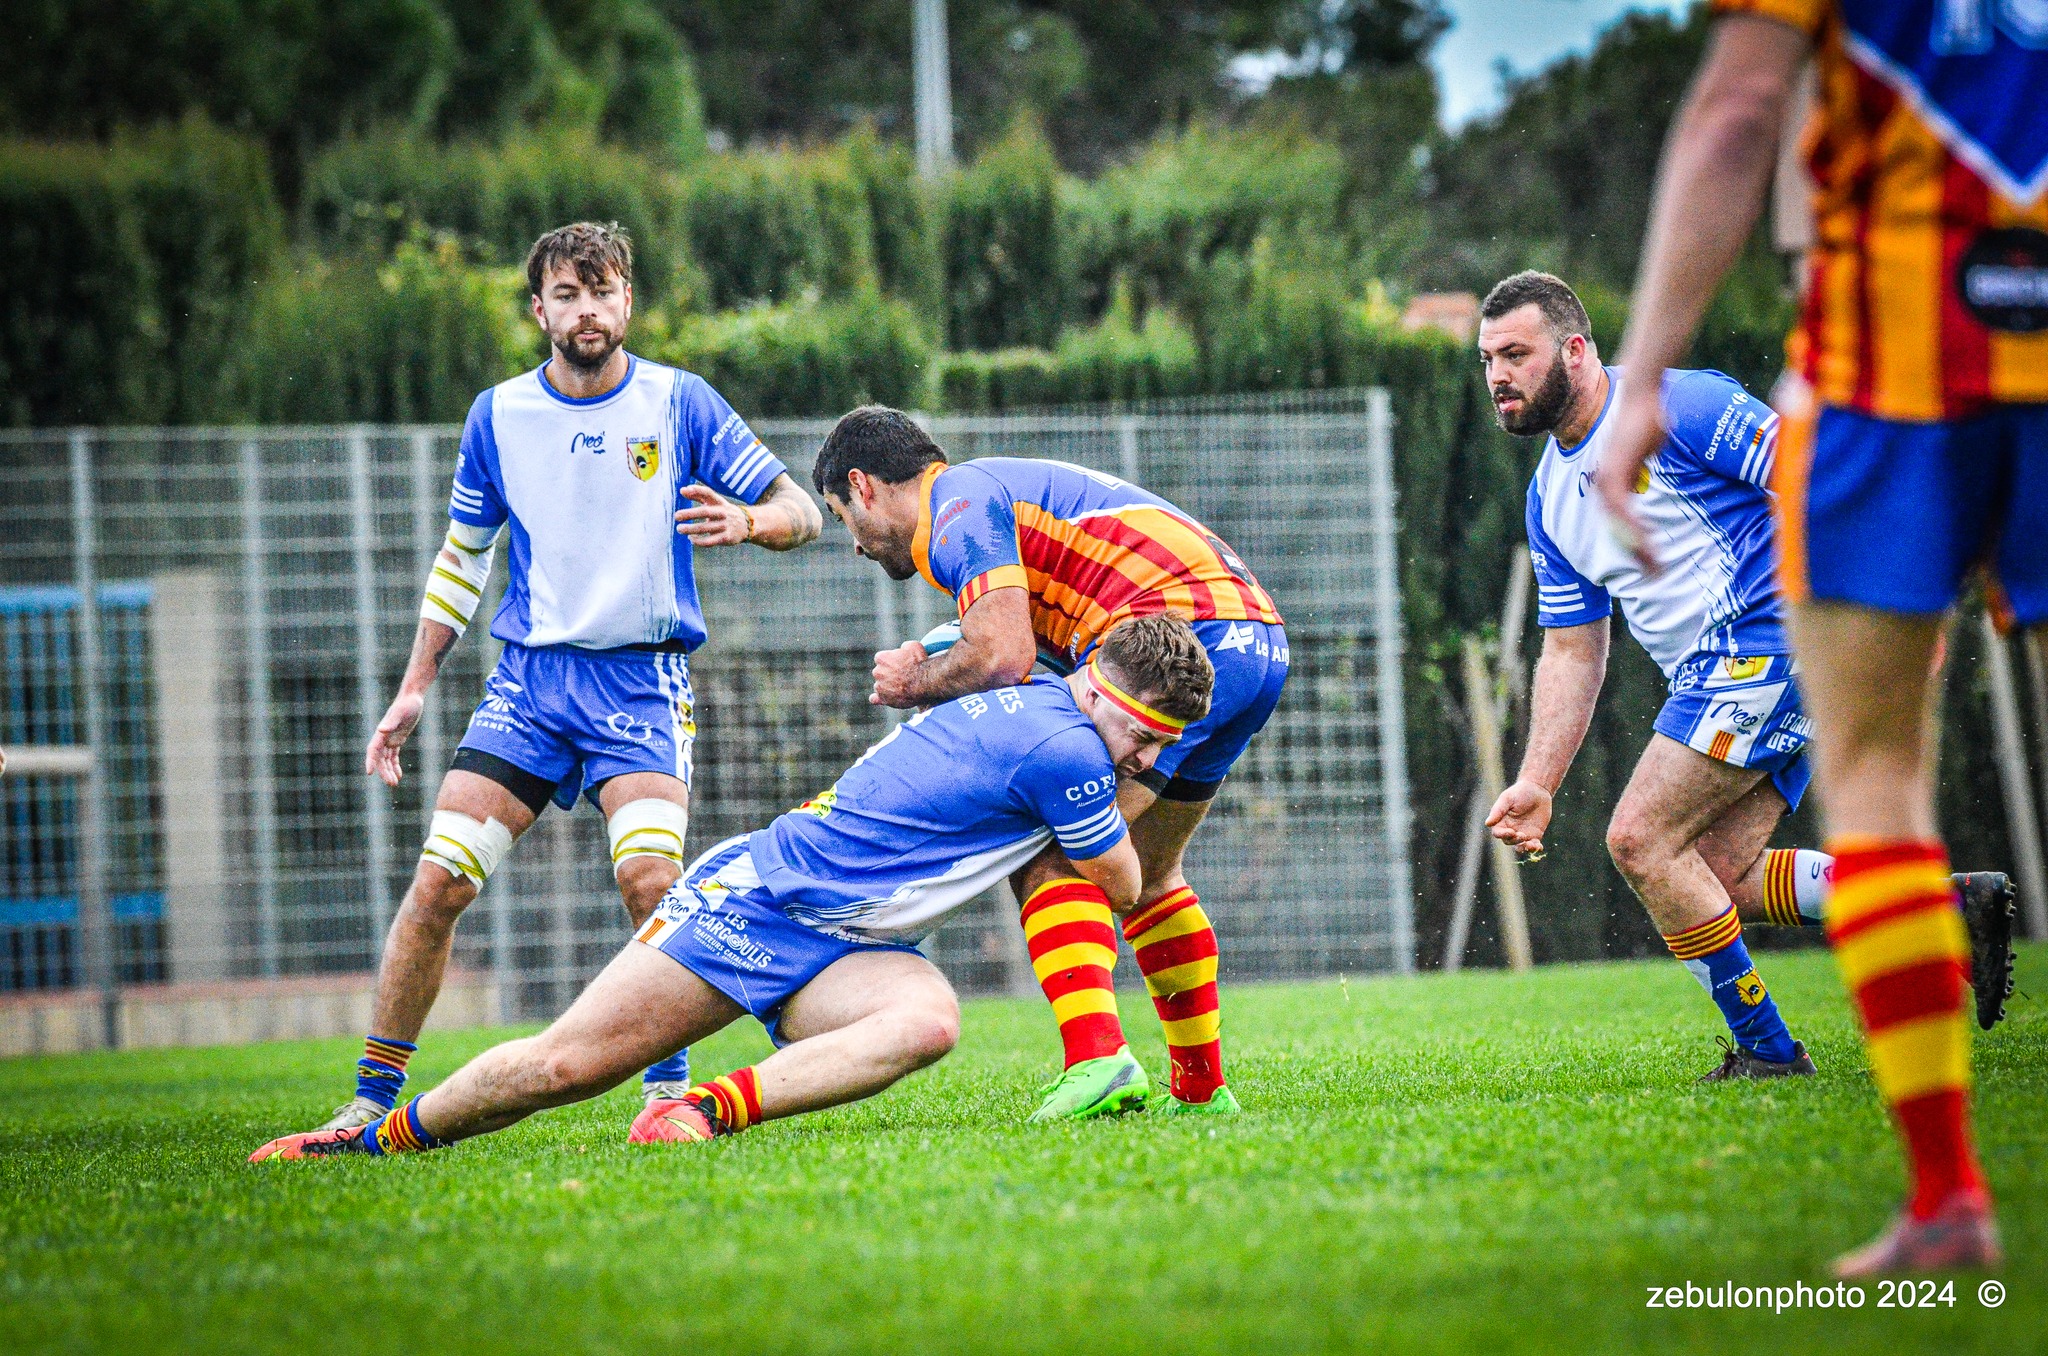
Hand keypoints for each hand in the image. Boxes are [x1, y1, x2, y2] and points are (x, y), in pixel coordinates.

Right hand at [365, 689, 424, 787]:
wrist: (413, 698)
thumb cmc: (407, 704)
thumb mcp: (401, 713)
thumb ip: (391, 722)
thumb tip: (380, 730)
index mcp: (381, 733)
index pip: (373, 750)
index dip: (370, 761)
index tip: (369, 773)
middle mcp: (383, 737)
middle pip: (380, 758)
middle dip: (384, 771)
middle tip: (391, 784)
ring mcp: (389, 739)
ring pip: (386, 759)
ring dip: (389, 771)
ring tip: (395, 783)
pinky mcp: (397, 739)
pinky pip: (393, 756)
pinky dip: (395, 765)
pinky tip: (399, 775)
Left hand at [674, 484, 753, 546]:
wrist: (748, 525)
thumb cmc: (724, 512)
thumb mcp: (714, 502)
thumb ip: (698, 496)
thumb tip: (682, 490)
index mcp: (719, 502)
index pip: (708, 493)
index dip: (697, 491)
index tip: (683, 490)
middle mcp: (723, 512)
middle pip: (705, 512)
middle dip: (690, 514)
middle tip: (676, 516)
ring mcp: (725, 526)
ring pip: (705, 528)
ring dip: (691, 529)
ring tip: (679, 529)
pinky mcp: (726, 538)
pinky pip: (710, 541)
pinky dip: (699, 541)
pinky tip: (691, 539)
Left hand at [870, 640, 927, 707]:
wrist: (923, 683)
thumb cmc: (919, 663)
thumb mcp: (914, 646)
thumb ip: (904, 647)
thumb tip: (903, 650)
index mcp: (882, 658)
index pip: (881, 658)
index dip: (891, 661)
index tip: (900, 664)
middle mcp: (877, 672)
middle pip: (880, 672)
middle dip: (889, 673)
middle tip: (903, 676)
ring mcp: (879, 686)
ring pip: (879, 685)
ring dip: (887, 685)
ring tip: (901, 688)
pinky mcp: (883, 698)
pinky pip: (874, 699)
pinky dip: (878, 698)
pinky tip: (884, 697)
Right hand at [1485, 779, 1553, 860]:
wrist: (1538, 790)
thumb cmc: (1519, 792)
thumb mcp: (1507, 799)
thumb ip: (1498, 811)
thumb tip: (1487, 823)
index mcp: (1501, 821)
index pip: (1498, 833)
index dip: (1503, 835)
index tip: (1511, 831)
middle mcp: (1510, 829)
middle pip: (1509, 841)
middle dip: (1515, 841)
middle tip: (1522, 835)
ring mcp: (1522, 833)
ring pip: (1520, 846)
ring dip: (1524, 848)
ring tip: (1530, 845)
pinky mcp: (1534, 835)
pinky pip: (1533, 845)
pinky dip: (1535, 848)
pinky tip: (1538, 846)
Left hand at [1592, 381, 1665, 573]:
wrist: (1640, 397)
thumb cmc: (1646, 421)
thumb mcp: (1645, 453)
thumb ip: (1640, 471)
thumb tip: (1642, 480)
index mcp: (1612, 483)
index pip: (1621, 522)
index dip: (1635, 544)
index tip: (1649, 562)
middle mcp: (1605, 485)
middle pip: (1619, 531)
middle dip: (1637, 555)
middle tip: (1654, 574)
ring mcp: (1607, 481)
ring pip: (1620, 528)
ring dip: (1639, 550)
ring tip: (1655, 569)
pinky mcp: (1614, 475)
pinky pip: (1623, 512)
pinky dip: (1636, 531)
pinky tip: (1648, 547)